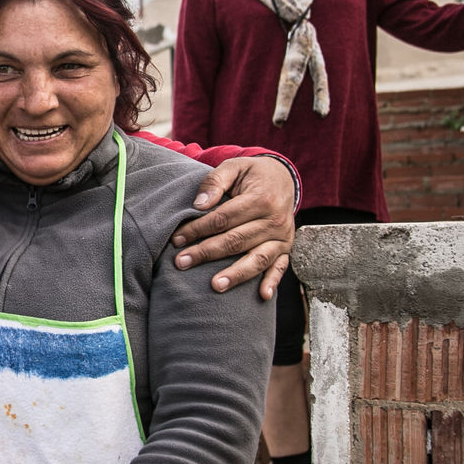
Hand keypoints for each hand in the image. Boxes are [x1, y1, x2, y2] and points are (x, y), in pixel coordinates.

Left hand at [170, 156, 295, 299]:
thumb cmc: (251, 174)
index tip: (177, 239)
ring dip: (236, 274)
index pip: (224, 218)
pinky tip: (262, 296)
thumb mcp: (234, 167)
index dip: (199, 229)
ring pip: (257, 258)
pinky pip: (281, 267)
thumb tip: (199, 205)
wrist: (282, 177)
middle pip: (236, 240)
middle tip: (181, 263)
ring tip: (215, 286)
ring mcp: (282, 237)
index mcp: (261, 199)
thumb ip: (215, 181)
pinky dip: (273, 281)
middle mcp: (275, 220)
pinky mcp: (286, 248)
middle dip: (206, 253)